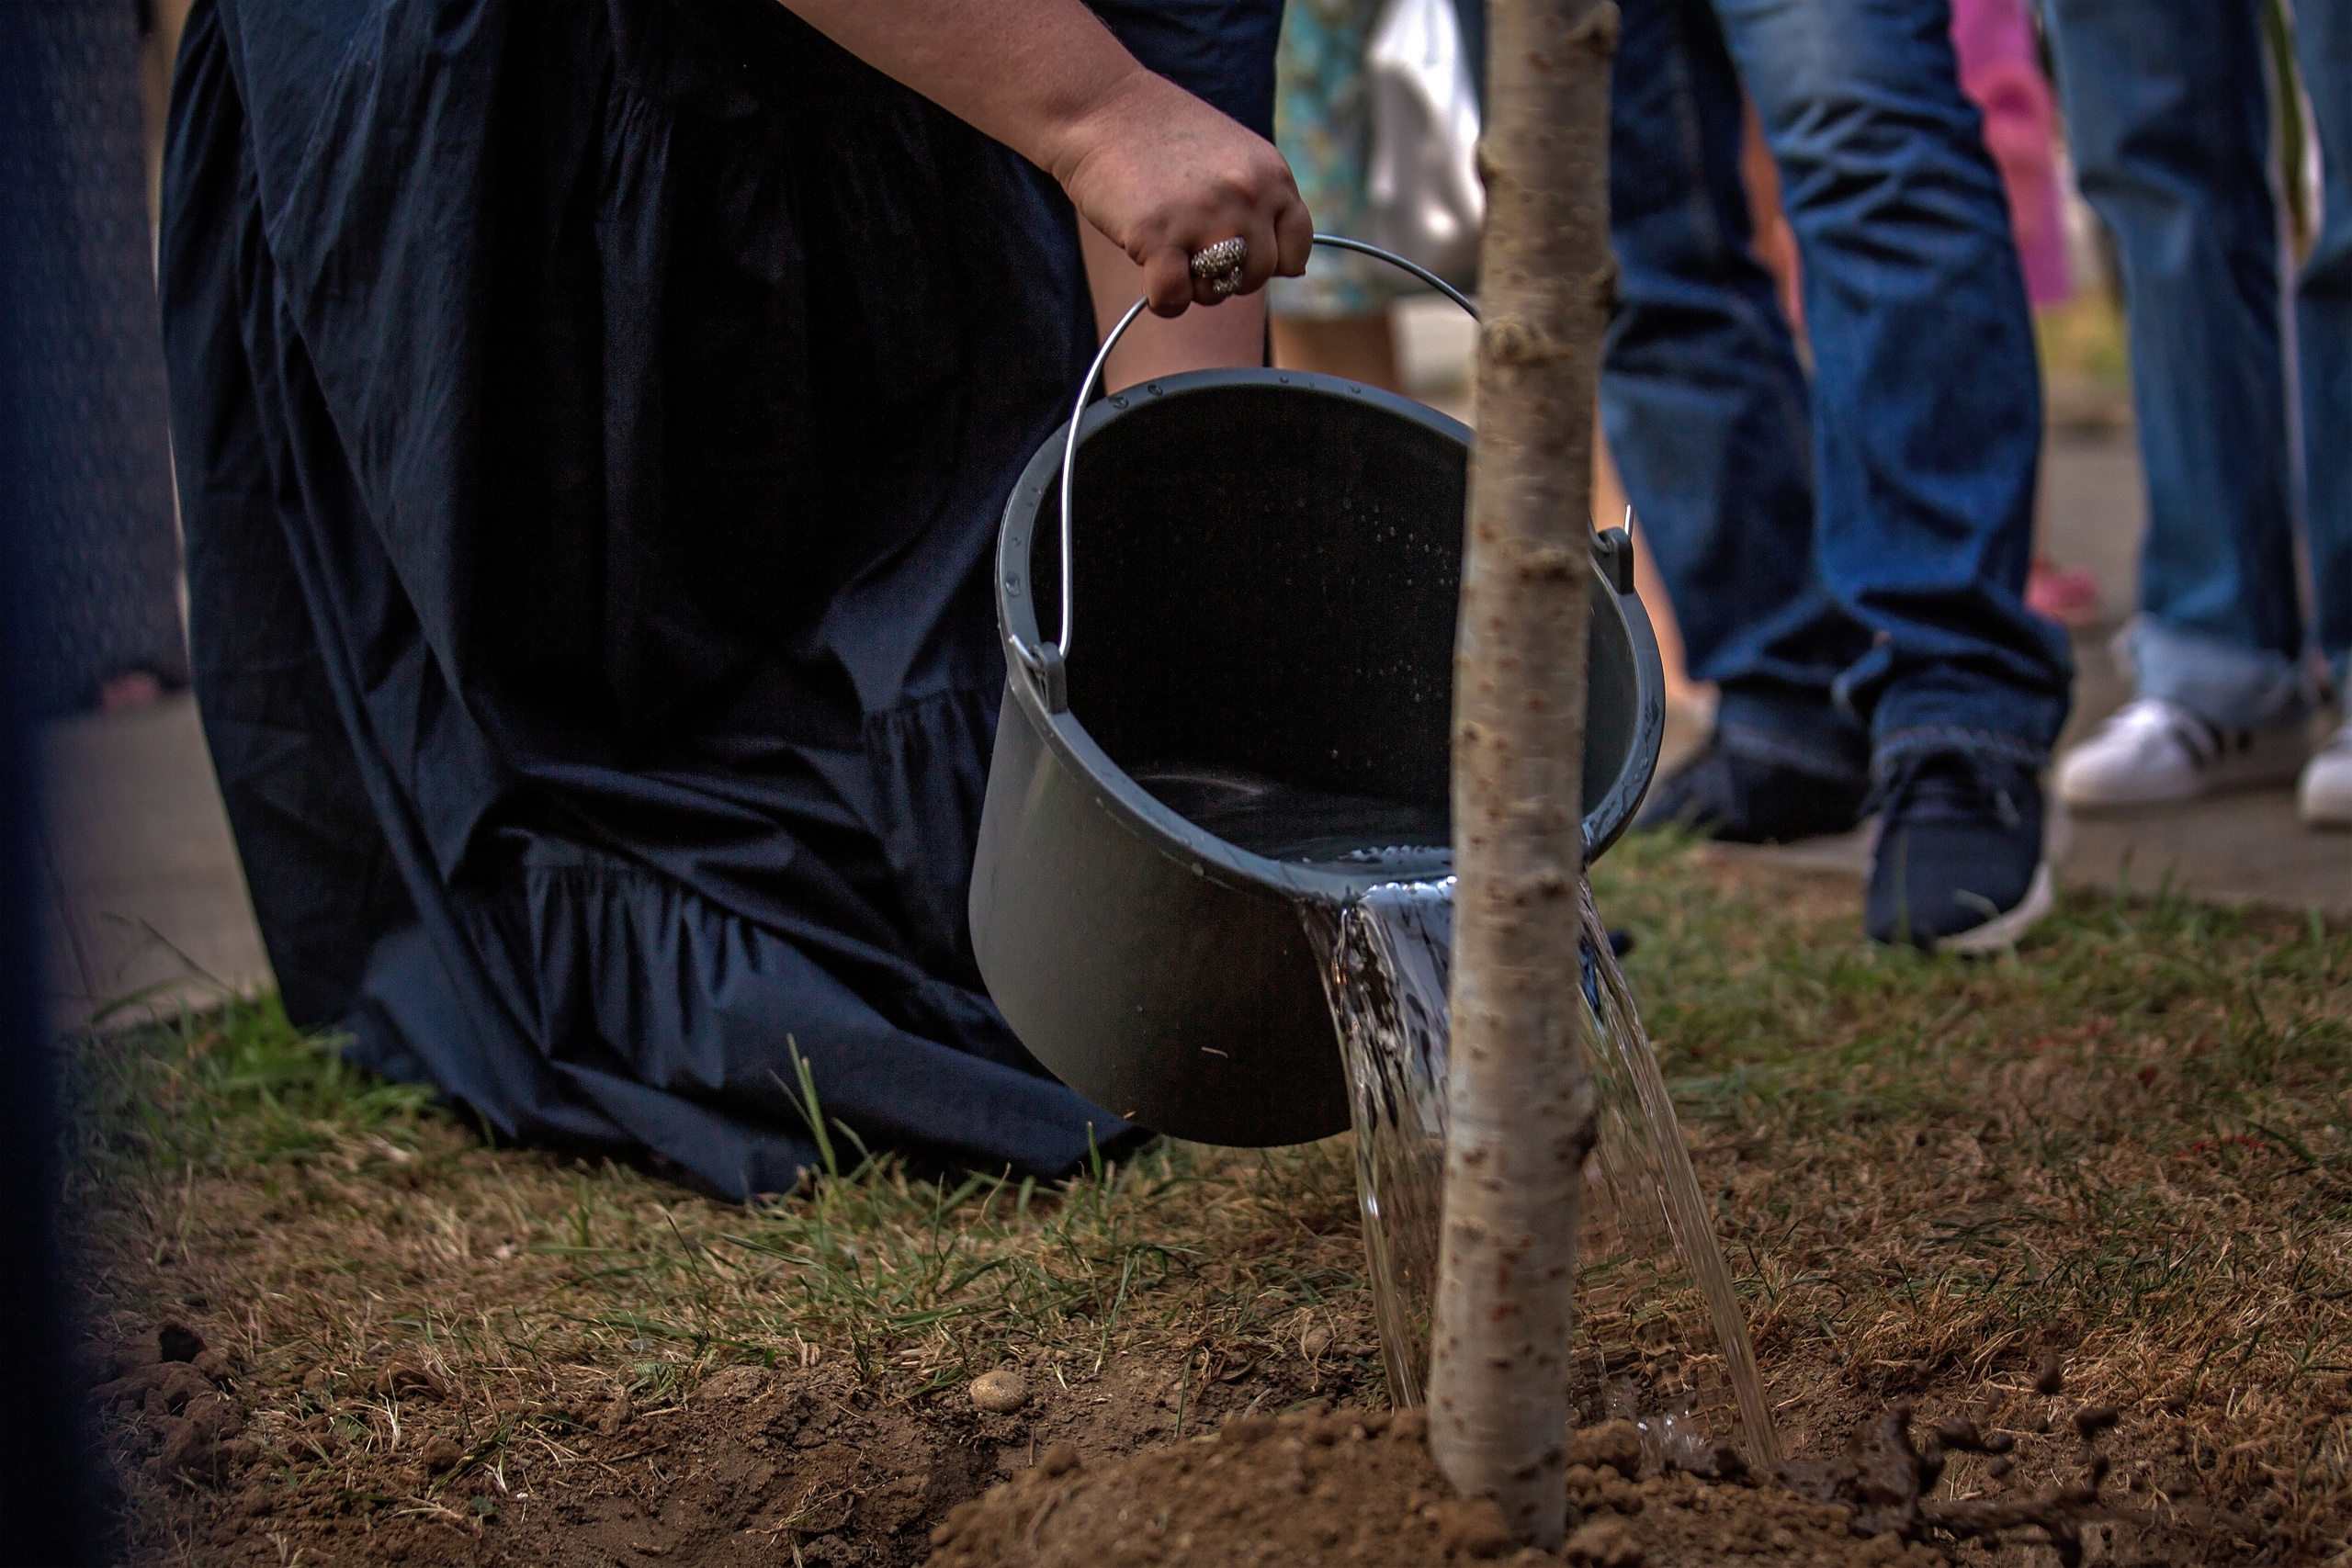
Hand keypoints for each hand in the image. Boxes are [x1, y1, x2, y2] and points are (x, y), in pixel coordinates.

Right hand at [1052, 73, 1311, 316]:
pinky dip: (1162, 299)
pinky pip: (1174, 299)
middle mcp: (1247, 196)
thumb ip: (1265, 202)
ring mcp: (1205, 217)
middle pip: (1256, 276)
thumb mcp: (1235, 155)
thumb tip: (1295, 270)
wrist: (1100, 105)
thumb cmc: (1164, 134)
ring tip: (1169, 251)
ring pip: (1217, 291)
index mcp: (1272, 175)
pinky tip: (1148, 272)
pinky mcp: (1158, 236)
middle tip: (1192, 248)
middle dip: (1226, 274)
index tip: (1237, 248)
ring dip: (1192, 286)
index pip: (1296, 250)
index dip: (1267, 259)